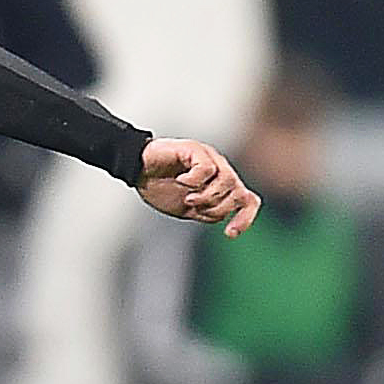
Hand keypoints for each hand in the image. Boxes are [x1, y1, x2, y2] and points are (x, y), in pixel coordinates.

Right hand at [136, 137, 260, 236]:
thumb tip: (223, 217)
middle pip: (239, 192)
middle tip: (195, 208)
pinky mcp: (196, 150)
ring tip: (188, 198)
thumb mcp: (186, 209)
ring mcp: (210, 158)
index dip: (245, 218)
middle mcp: (220, 169)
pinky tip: (180, 182)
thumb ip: (206, 212)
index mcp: (221, 184)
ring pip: (228, 181)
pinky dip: (194, 180)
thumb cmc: (159, 187)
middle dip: (219, 207)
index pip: (248, 201)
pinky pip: (207, 169)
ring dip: (207, 196)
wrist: (136, 169)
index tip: (229, 234)